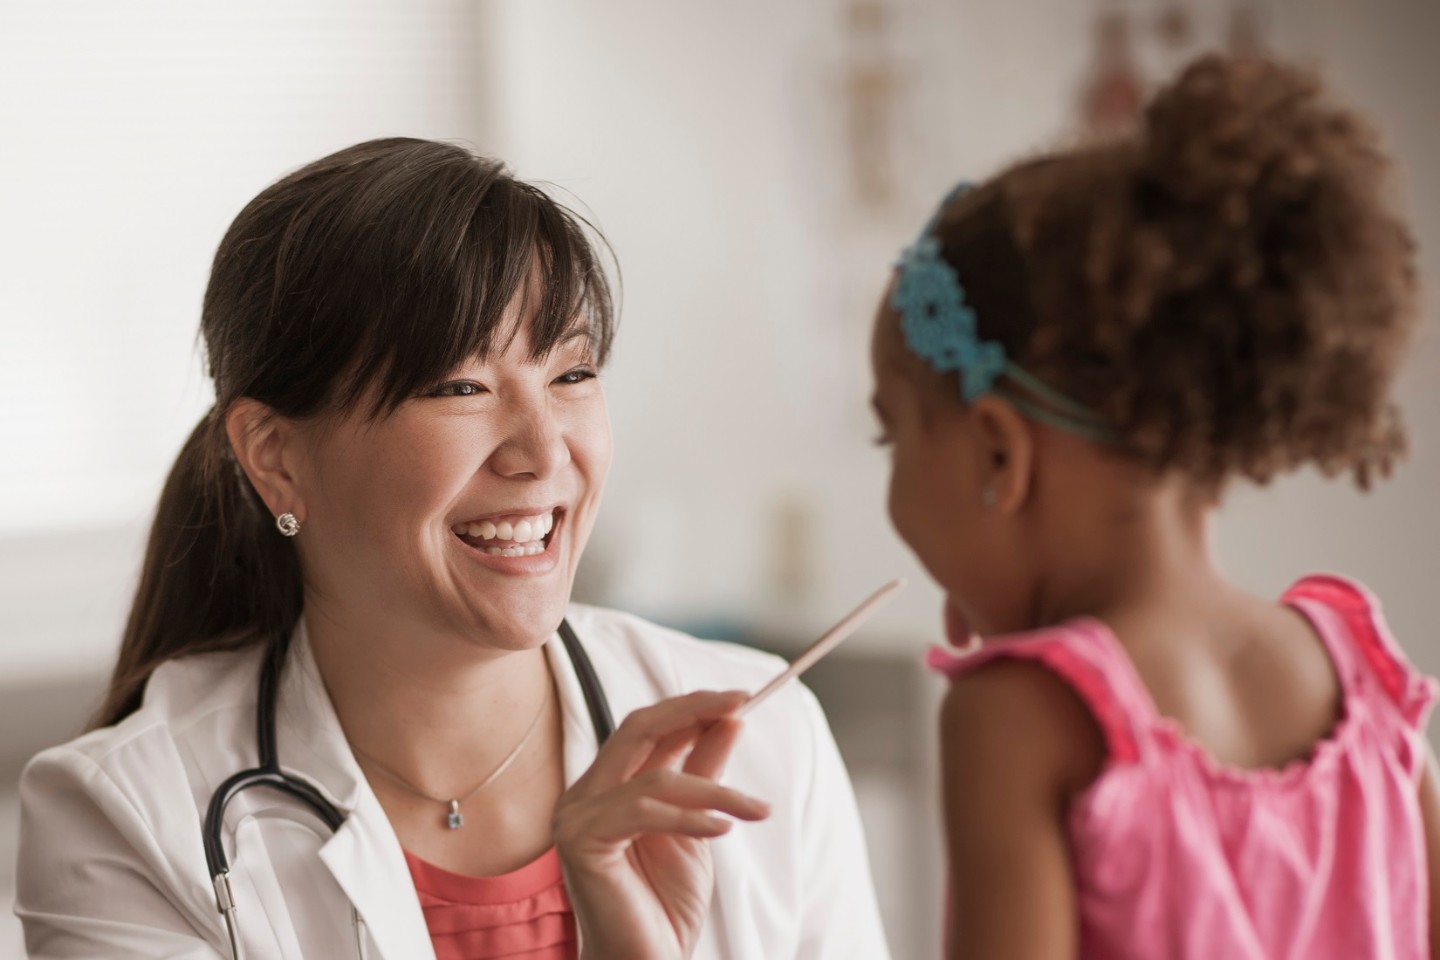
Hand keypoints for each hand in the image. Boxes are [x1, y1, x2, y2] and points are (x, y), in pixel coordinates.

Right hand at [553, 690, 771, 959]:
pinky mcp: (580, 841)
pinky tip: (724, 829)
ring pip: (655, 778)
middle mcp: (583, 794)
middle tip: (741, 703)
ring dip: (716, 790)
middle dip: (693, 710)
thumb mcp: (698, 827)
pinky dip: (691, 817)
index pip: (647, 729)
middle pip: (638, 728)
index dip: (692, 707)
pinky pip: (645, 812)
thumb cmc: (664, 904)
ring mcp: (575, 816)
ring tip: (756, 808)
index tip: (740, 698)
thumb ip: (705, 772)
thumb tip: (729, 720)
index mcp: (605, 787)